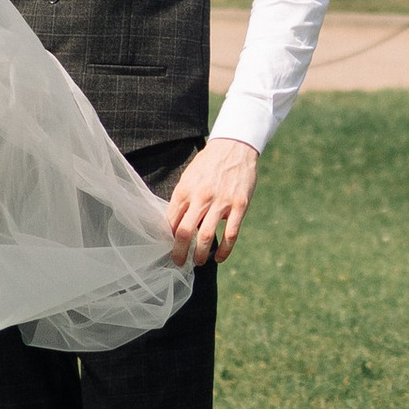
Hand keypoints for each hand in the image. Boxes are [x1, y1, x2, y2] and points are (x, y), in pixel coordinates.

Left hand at [165, 137, 257, 264]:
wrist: (234, 146)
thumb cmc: (208, 163)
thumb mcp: (188, 177)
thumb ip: (182, 199)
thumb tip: (174, 223)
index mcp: (185, 190)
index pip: (171, 221)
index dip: (169, 237)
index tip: (169, 246)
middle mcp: (201, 197)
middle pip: (185, 232)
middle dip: (180, 252)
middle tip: (178, 262)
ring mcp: (221, 202)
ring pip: (207, 236)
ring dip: (201, 254)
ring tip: (198, 262)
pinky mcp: (239, 205)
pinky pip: (231, 234)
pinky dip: (225, 250)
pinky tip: (220, 258)